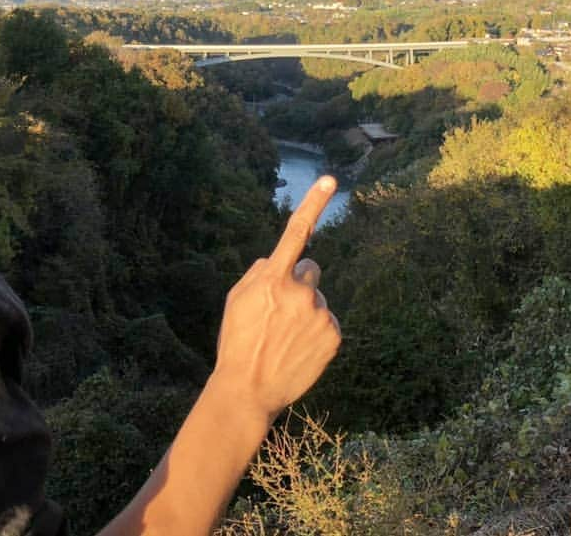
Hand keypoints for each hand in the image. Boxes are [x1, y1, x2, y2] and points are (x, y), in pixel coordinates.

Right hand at [211, 176, 341, 419]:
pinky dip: (316, 332)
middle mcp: (300, 291)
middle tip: (280, 312)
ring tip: (285, 338)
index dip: (314, 203)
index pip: (296, 232)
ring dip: (306, 310)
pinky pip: (327, 321)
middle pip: (310, 270)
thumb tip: (276, 260)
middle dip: (299, 282)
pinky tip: (298, 349)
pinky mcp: (334, 335)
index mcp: (272, 278)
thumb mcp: (236, 300)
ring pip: (318, 298)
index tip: (332, 180)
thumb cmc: (237, 341)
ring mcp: (320, 313)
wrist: (248, 390)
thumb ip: (257, 273)